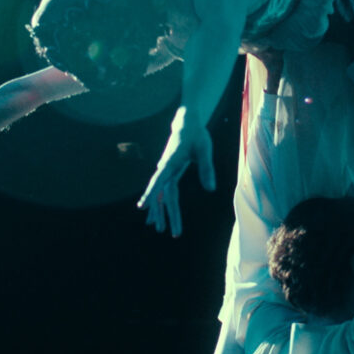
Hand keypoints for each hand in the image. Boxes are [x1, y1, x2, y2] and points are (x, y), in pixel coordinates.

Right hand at [137, 109, 215, 236]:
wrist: (186, 123)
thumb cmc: (197, 134)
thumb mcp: (204, 149)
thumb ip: (206, 169)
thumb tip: (211, 189)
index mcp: (171, 162)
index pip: (159, 181)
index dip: (151, 194)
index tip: (142, 206)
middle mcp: (164, 168)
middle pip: (160, 192)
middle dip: (160, 211)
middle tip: (161, 230)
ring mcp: (165, 171)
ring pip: (160, 193)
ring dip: (159, 210)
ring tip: (158, 228)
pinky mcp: (168, 172)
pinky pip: (163, 190)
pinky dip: (160, 202)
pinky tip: (156, 215)